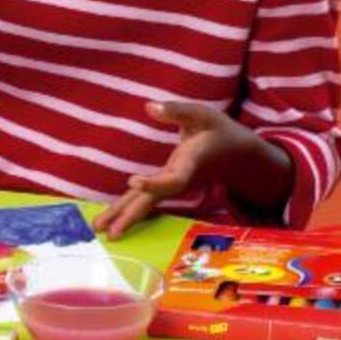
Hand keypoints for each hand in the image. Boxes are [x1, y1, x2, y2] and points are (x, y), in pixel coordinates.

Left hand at [94, 101, 250, 239]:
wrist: (237, 155)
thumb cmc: (218, 131)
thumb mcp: (202, 114)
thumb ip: (177, 110)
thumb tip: (149, 106)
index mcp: (191, 162)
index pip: (174, 179)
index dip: (155, 183)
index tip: (133, 182)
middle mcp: (181, 179)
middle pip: (155, 200)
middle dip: (132, 214)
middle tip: (109, 232)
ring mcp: (173, 184)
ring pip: (148, 202)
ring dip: (126, 216)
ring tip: (103, 231)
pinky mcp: (168, 184)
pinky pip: (148, 198)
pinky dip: (130, 207)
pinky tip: (113, 219)